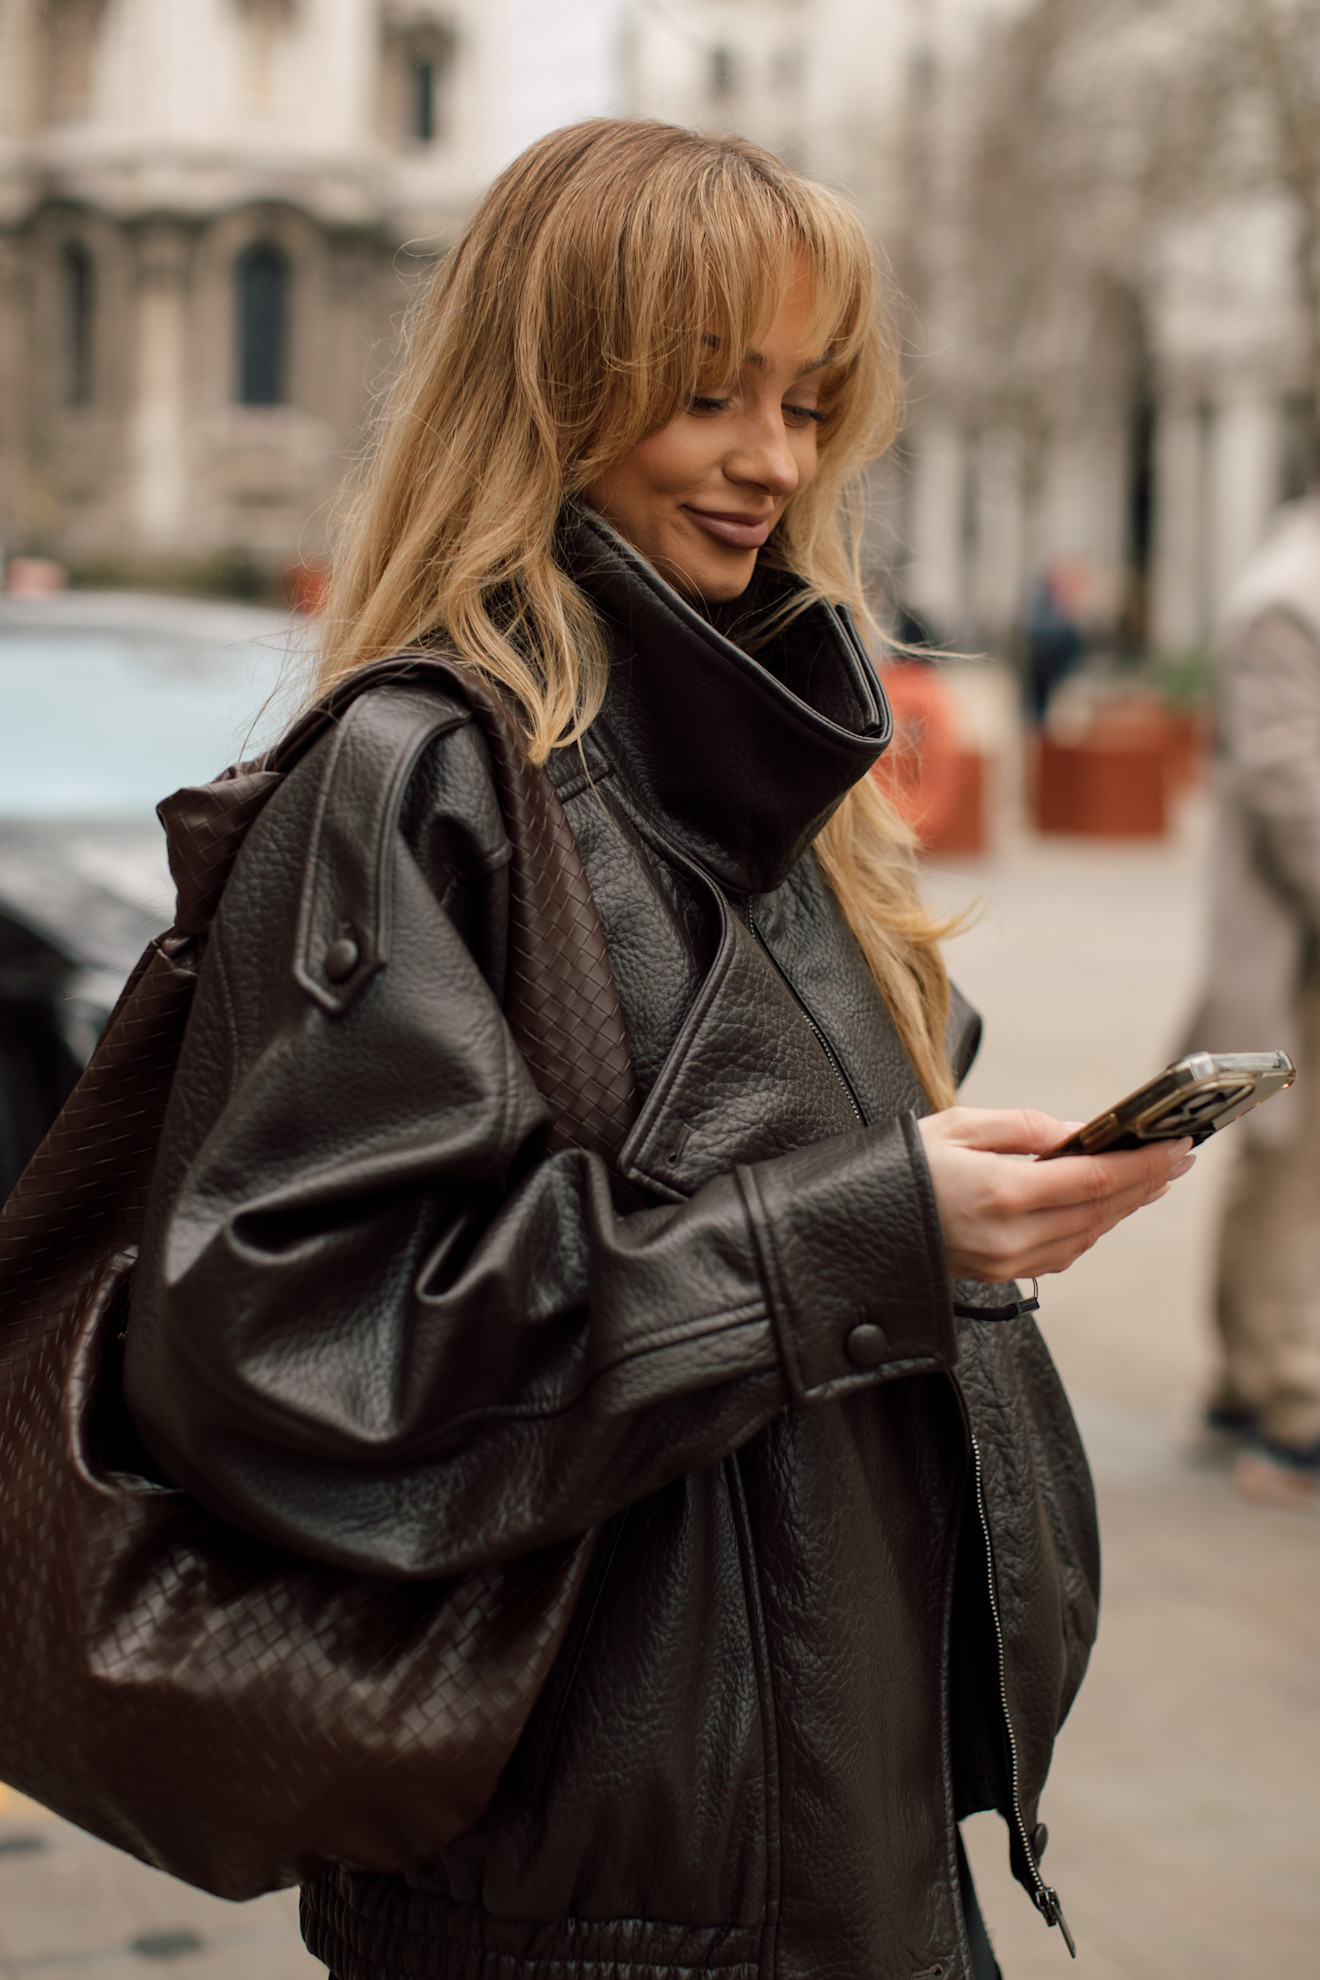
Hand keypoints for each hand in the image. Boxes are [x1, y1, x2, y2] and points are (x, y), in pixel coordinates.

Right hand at [915, 1107, 1194, 1281]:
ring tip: (1151, 1177)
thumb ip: (1027, 1128)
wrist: (855, 1224)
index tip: (1176, 1143)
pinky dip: (1093, 1226)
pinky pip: (1065, 1252)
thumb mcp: (959, 1125)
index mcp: (1002, 1192)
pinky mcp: (1002, 1275)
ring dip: (1124, 1206)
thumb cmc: (902, 1166)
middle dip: (1146, 1182)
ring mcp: (1008, 1262)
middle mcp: (1012, 1236)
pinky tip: (1105, 1205)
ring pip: (1089, 1235)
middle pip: (1102, 1210)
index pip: (1096, 1179)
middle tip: (1179, 1156)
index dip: (1143, 1163)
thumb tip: (1083, 1132)